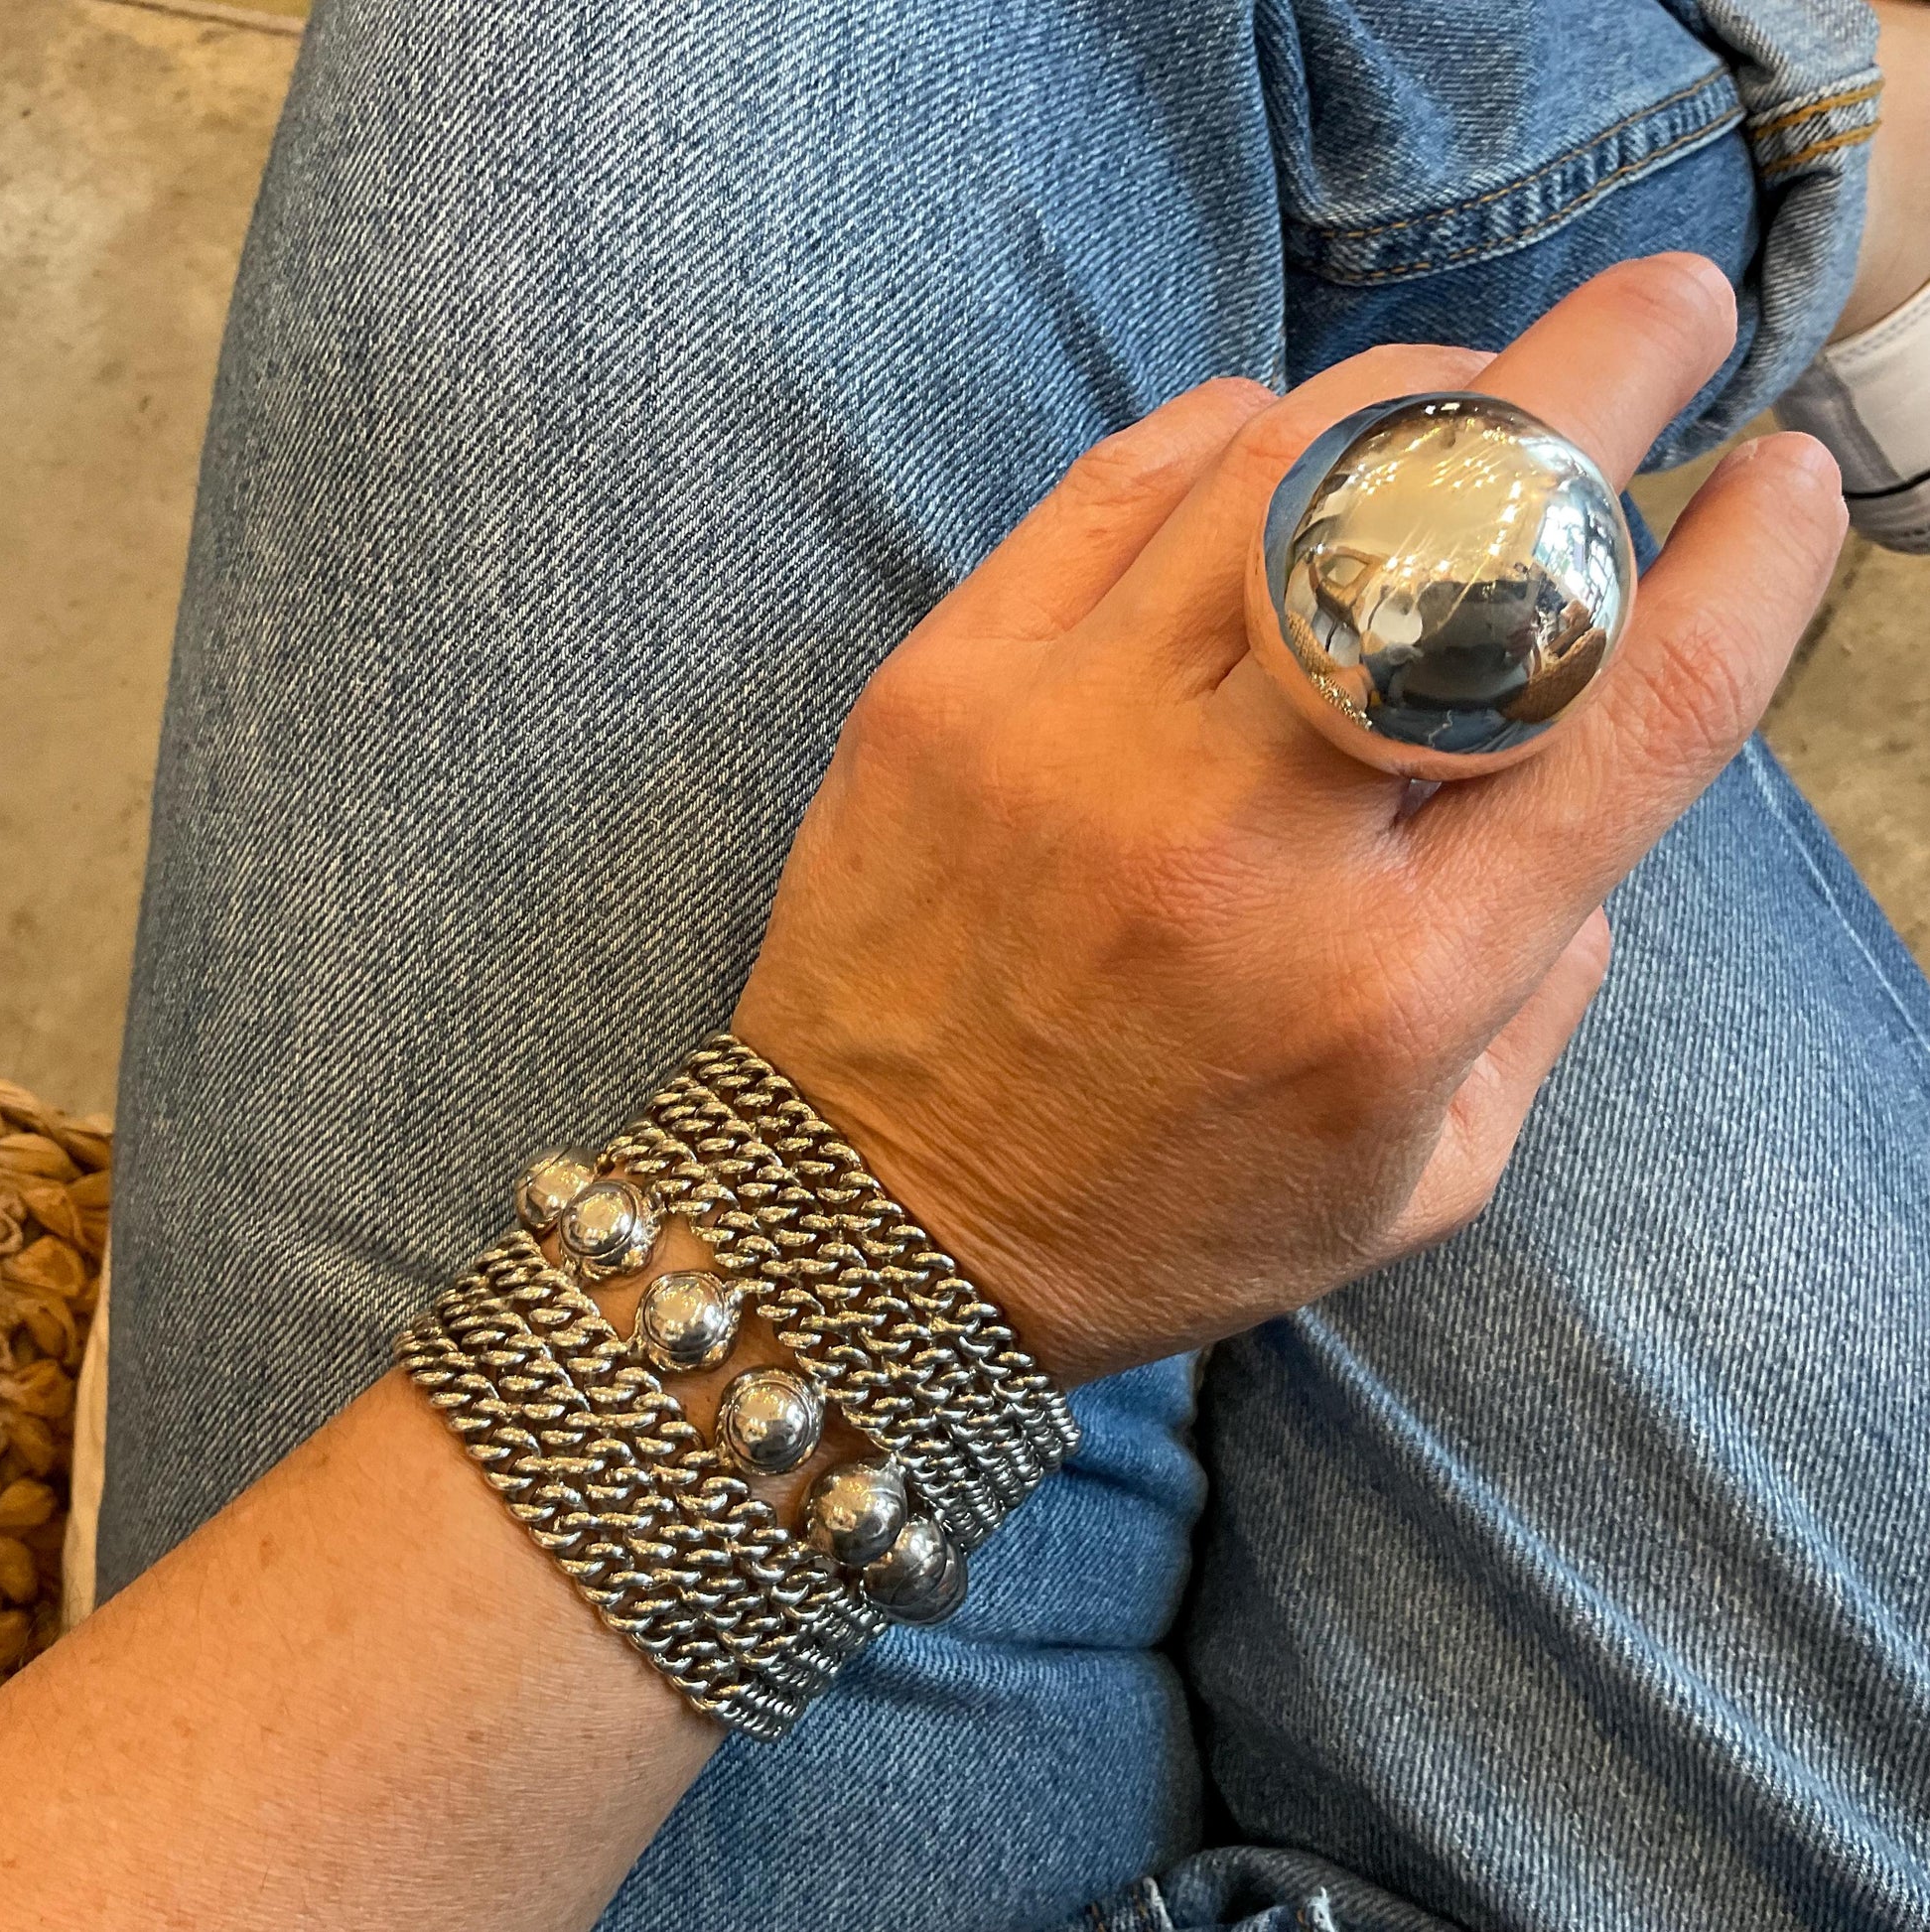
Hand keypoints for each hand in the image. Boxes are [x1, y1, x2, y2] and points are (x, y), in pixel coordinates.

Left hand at [733, 255, 1845, 1387]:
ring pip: (1297, 456)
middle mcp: (1245, 840)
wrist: (877, 1220)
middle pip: (1466, 531)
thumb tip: (1581, 791)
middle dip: (1601, 376)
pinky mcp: (948, 686)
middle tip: (1662, 319)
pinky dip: (1238, 430)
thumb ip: (1540, 994)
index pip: (1633, 715)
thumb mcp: (1418, 1174)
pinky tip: (1280, 450)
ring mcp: (1079, 742)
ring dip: (1422, 385)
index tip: (1785, 480)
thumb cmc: (1161, 1213)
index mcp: (1396, 984)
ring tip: (1464, 393)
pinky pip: (1126, 476)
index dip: (1751, 567)